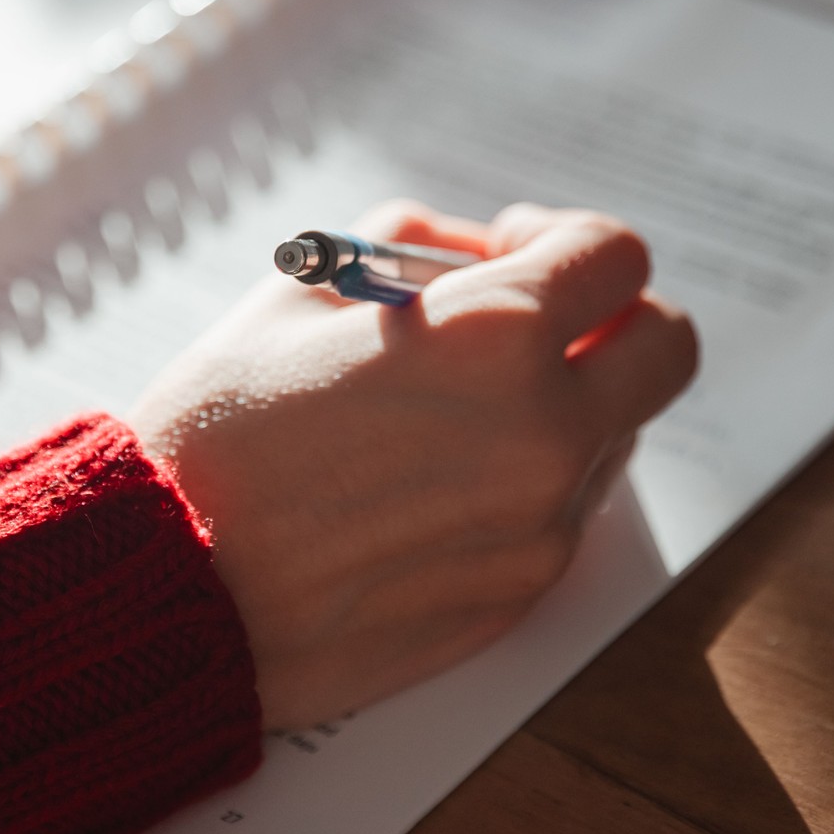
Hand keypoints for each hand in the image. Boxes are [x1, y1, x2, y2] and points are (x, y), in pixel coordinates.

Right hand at [132, 199, 696, 728]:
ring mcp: (543, 523)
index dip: (567, 239)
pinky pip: (564, 513)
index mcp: (498, 335)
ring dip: (569, 403)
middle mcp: (546, 429)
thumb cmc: (217, 428)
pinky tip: (430, 483)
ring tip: (456, 410)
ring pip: (618, 434)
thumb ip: (410, 242)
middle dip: (615, 319)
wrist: (167, 585)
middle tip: (537, 324)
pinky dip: (527, 481)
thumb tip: (477, 254)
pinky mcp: (521, 594)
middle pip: (666, 347)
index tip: (515, 252)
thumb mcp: (299, 287)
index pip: (617, 256)